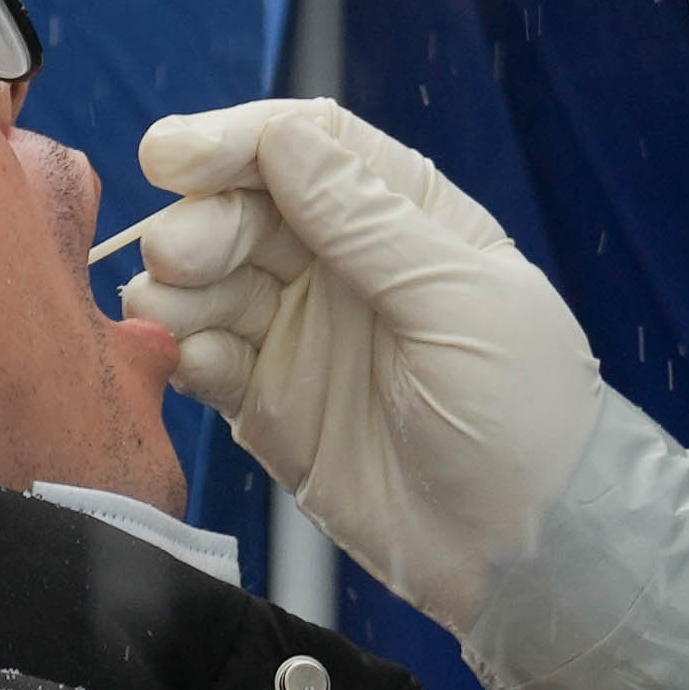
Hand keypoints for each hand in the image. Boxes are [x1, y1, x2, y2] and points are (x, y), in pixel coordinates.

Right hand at [122, 101, 602, 625]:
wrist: (525, 553)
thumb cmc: (524, 413)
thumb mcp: (458, 302)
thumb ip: (366, 222)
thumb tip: (284, 136)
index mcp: (408, 217)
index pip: (310, 146)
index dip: (238, 140)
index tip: (176, 157)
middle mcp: (347, 264)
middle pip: (247, 209)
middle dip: (202, 222)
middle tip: (175, 256)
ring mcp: (303, 333)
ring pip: (214, 281)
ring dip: (178, 287)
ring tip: (163, 309)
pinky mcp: (270, 404)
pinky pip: (208, 356)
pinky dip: (185, 349)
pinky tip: (186, 360)